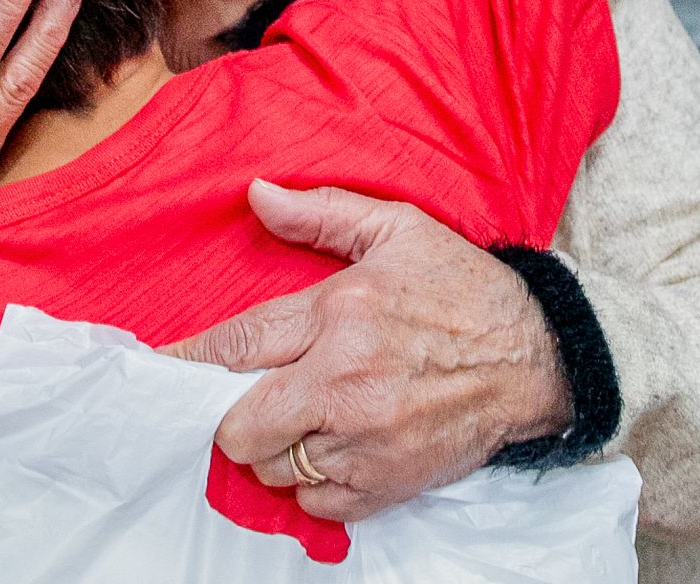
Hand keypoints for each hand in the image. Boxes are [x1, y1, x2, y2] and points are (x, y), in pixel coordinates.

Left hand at [163, 182, 572, 521]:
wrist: (539, 357)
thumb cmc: (465, 291)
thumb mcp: (400, 231)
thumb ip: (323, 213)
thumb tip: (258, 195)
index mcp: (342, 314)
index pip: (238, 345)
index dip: (188, 362)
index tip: (159, 370)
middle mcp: (345, 382)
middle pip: (238, 425)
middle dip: (236, 415)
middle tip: (258, 399)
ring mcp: (365, 439)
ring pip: (273, 468)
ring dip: (278, 449)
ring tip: (305, 422)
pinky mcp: (387, 482)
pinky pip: (315, 503)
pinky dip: (315, 484)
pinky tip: (336, 451)